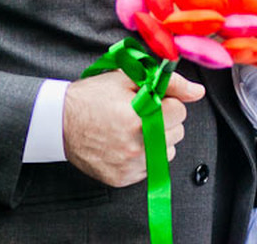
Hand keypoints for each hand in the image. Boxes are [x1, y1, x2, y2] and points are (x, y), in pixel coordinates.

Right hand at [62, 70, 204, 187]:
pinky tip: (124, 143)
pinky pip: (151, 168)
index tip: (153, 100)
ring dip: (157, 140)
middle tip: (141, 112)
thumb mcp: (127, 78)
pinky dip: (143, 155)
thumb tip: (197, 92)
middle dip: (164, 120)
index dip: (168, 101)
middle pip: (177, 132)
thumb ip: (167, 84)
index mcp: (139, 117)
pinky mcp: (124, 178)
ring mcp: (131, 165)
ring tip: (133, 128)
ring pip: (167, 152)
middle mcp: (137, 145)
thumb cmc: (91, 97)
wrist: (59, 122)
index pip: (180, 111)